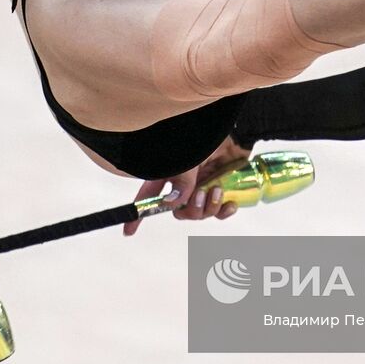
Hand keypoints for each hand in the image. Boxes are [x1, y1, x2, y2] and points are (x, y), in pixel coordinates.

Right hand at [122, 135, 248, 235]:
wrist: (235, 133)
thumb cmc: (205, 138)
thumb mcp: (189, 159)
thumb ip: (181, 181)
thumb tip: (171, 203)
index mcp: (168, 175)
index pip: (148, 197)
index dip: (138, 214)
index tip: (129, 231)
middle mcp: (183, 185)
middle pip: (179, 211)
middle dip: (191, 210)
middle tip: (201, 195)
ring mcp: (202, 188)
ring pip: (200, 213)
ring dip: (209, 207)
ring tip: (217, 190)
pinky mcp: (220, 190)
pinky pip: (219, 212)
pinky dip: (224, 211)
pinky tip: (230, 203)